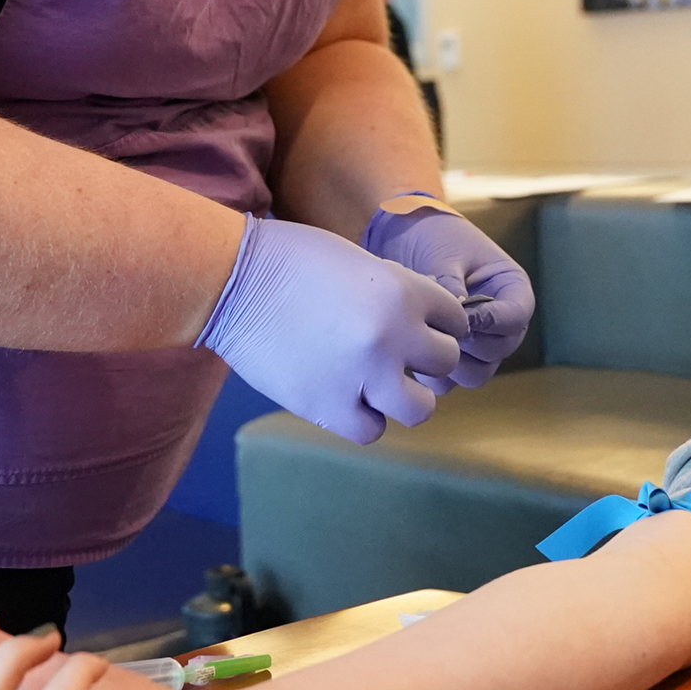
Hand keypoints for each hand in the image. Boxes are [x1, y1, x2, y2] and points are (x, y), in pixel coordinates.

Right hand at [198, 217, 467, 441]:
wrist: (234, 280)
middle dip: (426, 360)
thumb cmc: (291, 260)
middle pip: (445, 363)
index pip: (456, 320)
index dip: (440, 325)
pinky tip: (348, 400)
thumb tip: (420, 323)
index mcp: (403, 292)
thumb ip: (396, 294)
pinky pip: (371, 429)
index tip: (423, 328)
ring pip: (420, 408)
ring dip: (406, 398)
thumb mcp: (360, 261)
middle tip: (401, 357)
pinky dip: (364, 419)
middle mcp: (392, 336)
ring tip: (382, 387)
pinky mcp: (328, 406)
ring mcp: (363, 375)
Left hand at [362, 199, 536, 388]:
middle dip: (467, 344)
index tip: (462, 316)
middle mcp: (500, 321)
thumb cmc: (432, 237)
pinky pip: (449, 381)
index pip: (518, 314)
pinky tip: (408, 348)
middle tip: (436, 327)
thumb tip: (456, 323)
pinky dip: (430, 373)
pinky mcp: (451, 357)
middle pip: (498, 351)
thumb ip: (451, 286)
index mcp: (510, 288)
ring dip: (449, 364)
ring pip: (476, 374)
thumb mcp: (444, 253)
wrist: (403, 237)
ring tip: (422, 338)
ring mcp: (477, 342)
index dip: (493, 321)